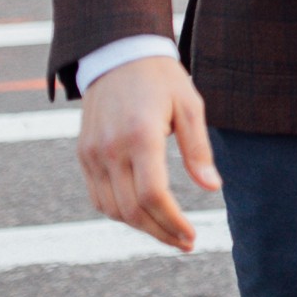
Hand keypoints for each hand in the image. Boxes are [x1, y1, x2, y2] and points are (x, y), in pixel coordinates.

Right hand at [76, 54, 218, 250]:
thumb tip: (213, 188)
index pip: (152, 195)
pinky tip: (143, 214)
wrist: (117, 53)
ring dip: (140, 228)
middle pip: (131, 210)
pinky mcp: (83, 155)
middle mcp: (110, 148)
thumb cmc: (161, 78)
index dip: (172, 222)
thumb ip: (198, 149)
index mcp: (140, 135)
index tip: (192, 235)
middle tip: (186, 243)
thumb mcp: (190, 105)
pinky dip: (119, 213)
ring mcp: (92, 154)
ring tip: (168, 232)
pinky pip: (98, 197)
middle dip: (160, 233)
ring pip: (112, 209)